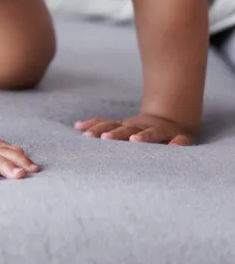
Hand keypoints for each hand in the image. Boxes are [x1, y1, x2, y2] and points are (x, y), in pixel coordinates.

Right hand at [74, 113, 194, 145]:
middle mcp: (138, 126)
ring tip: (85, 135)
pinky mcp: (117, 125)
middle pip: (126, 129)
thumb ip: (181, 142)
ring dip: (98, 128)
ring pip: (111, 124)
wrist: (166, 119)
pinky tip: (78, 126)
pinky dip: (91, 124)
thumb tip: (176, 144)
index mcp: (156, 130)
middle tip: (104, 138)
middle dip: (115, 133)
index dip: (143, 136)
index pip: (150, 133)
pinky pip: (102, 122)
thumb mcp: (185, 138)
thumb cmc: (175, 135)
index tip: (134, 140)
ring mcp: (126, 124)